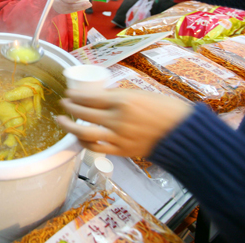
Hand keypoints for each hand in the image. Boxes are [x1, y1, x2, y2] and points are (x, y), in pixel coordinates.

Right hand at [52, 0, 91, 14]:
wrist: (51, 4)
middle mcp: (62, 4)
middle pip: (72, 5)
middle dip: (81, 4)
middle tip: (89, 2)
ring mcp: (64, 9)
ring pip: (74, 9)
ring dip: (82, 7)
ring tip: (89, 4)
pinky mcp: (66, 12)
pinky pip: (74, 10)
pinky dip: (80, 8)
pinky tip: (85, 6)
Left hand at [56, 89, 192, 156]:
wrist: (182, 133)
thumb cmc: (165, 110)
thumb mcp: (140, 94)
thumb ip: (118, 97)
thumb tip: (98, 97)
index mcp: (123, 101)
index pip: (90, 97)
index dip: (75, 96)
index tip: (69, 94)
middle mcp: (118, 119)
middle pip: (84, 113)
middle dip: (70, 107)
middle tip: (64, 103)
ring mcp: (119, 136)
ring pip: (85, 132)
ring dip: (69, 126)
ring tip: (62, 120)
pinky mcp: (122, 151)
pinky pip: (97, 147)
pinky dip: (85, 142)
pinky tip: (79, 137)